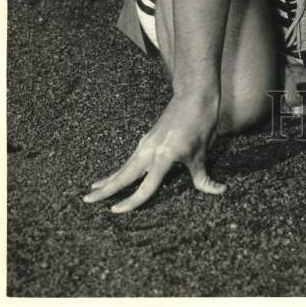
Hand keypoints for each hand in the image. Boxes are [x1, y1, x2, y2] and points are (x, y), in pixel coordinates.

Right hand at [83, 93, 225, 212]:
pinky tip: (117, 173)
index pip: (145, 187)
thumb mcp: (203, 153)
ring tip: (93, 189)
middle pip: (123, 175)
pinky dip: (121, 168)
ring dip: (109, 178)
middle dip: (105, 189)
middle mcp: (150, 150)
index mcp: (164, 156)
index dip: (130, 202)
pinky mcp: (149, 138)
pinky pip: (131, 157)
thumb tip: (219, 191)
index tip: (115, 211)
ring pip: (125, 166)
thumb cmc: (201, 123)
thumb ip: (204, 177)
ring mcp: (147, 143)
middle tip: (86, 200)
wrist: (194, 95)